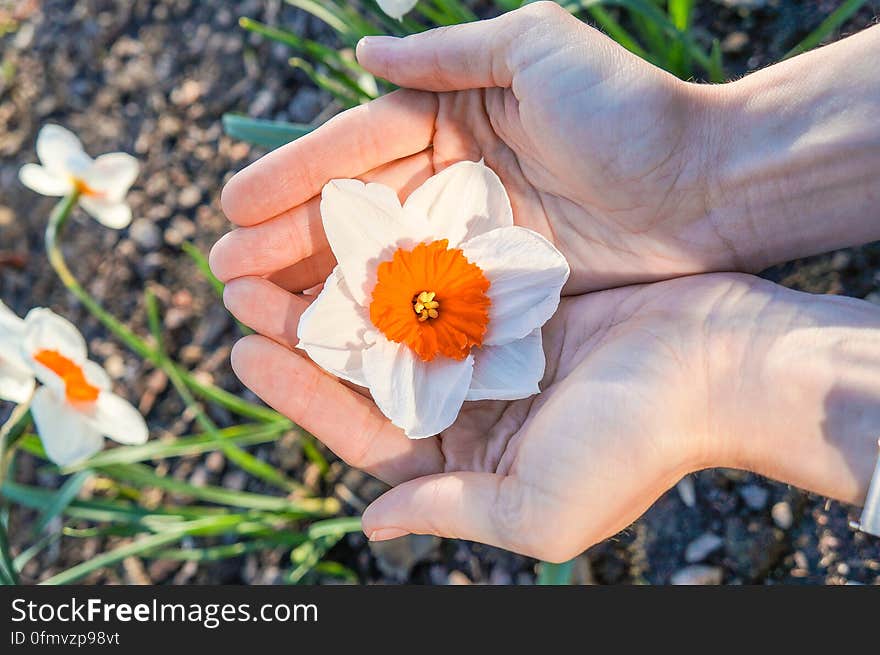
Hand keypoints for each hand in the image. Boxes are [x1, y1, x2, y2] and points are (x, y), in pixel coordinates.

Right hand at [210, 2, 724, 294]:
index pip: (356, 148)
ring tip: (256, 306)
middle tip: (225, 270)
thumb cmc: (627, 110)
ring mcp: (475, 238)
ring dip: (320, 284)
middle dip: (290, 240)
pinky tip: (333, 336)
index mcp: (454, 117)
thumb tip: (362, 55)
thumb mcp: (536, 49)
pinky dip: (382, 318)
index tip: (231, 204)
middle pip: (358, 212)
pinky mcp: (501, 287)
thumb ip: (448, 55)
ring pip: (382, 264)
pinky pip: (427, 303)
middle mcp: (456, 179)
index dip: (293, 176)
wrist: (709, 185)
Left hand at [222, 270, 879, 560]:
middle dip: (304, 333)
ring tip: (277, 253)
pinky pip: (440, 276)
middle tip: (239, 291)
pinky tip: (354, 228)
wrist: (720, 364)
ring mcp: (493, 348)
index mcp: (468, 461)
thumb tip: (371, 528)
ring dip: (340, 288)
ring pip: (395, 316)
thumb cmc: (633, 446)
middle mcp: (472, 406)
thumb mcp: (536, 508)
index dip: (299, 394)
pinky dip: (398, 257)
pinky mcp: (516, 299)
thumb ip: (447, 511)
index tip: (243, 352)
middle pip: (368, 370)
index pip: (363, 430)